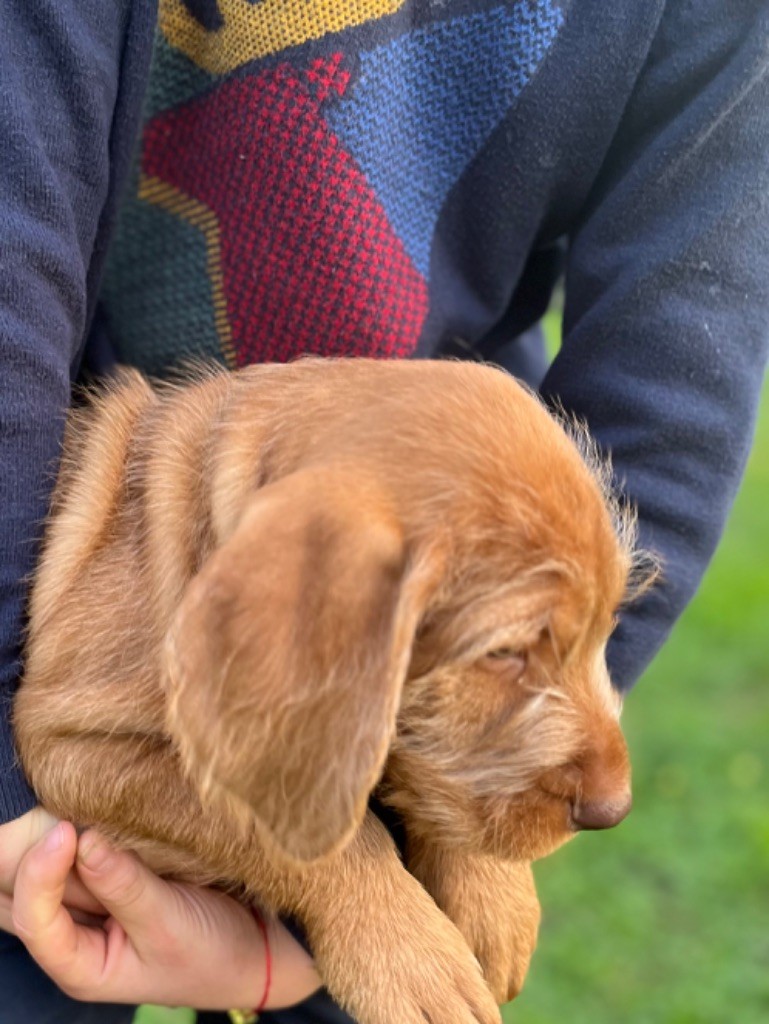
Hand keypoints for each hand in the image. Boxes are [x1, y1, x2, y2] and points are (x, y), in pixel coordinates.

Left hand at [0, 822, 320, 1009]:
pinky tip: (100, 810)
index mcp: (81, 966)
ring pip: (51, 870)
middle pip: (24, 894)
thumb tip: (83, 838)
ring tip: (82, 808)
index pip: (34, 921)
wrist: (259, 950)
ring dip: (62, 841)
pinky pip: (83, 854)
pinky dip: (84, 833)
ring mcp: (94, 905)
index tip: (68, 832)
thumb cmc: (214, 953)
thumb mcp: (170, 924)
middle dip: (36, 854)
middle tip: (66, 814)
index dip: (40, 875)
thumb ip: (125, 884)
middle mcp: (78, 935)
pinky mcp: (115, 877)